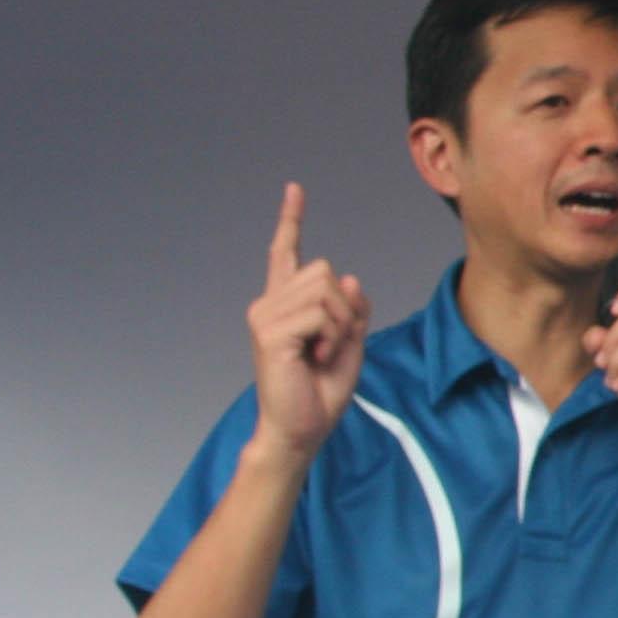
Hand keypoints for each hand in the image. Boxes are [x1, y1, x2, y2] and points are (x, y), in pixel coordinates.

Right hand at [246, 182, 367, 461]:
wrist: (302, 427)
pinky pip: (322, 314)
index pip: (285, 253)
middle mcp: (269, 304)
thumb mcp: (351, 341)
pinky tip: (316, 357)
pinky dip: (333, 336)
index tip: (294, 190)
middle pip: (324, 270)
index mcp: (285, 304)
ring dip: (340, 324)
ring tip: (322, 352)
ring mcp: (265, 315)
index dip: (290, 220)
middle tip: (332, 343)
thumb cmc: (321, 389)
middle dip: (344, 306)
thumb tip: (347, 277)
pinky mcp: (269, 331)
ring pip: (326, 290)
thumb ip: (352, 308)